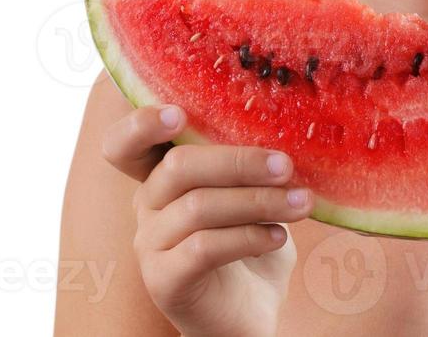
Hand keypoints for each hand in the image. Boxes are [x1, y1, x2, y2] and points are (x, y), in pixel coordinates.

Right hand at [102, 103, 313, 336]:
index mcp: (164, 175)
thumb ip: (255, 163)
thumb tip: (290, 130)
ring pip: (198, 206)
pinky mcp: (164, 281)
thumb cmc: (253, 241)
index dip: (142, 124)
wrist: (251, 313)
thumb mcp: (255, 193)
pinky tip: (279, 237)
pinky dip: (248, 236)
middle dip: (239, 161)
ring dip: (258, 201)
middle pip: (178, 166)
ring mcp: (150, 245)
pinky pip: (204, 247)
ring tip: (301, 204)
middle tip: (286, 165)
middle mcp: (147, 205)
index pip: (125, 144)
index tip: (179, 114)